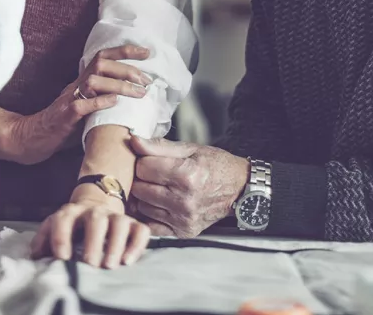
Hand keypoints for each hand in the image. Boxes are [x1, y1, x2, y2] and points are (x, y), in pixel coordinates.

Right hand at [9, 45, 152, 164]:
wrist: (32, 139)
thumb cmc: (62, 126)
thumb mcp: (83, 107)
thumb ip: (101, 100)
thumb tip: (131, 97)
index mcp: (81, 82)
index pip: (103, 57)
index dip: (124, 52)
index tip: (146, 52)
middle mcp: (76, 86)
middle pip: (101, 64)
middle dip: (126, 68)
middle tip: (146, 79)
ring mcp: (69, 100)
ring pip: (93, 82)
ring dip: (118, 85)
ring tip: (138, 92)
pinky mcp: (65, 117)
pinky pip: (81, 105)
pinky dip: (99, 102)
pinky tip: (113, 102)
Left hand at [31, 185, 149, 268]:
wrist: (96, 204)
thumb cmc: (73, 225)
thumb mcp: (54, 227)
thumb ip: (43, 239)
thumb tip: (36, 256)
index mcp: (71, 212)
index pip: (64, 219)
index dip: (61, 237)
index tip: (61, 258)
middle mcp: (94, 211)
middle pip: (95, 220)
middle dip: (93, 242)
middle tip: (90, 264)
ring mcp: (115, 216)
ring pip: (120, 223)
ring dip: (116, 244)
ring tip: (109, 265)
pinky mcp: (133, 223)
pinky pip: (140, 230)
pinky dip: (137, 245)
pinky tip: (128, 261)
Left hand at [128, 137, 247, 237]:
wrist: (239, 189)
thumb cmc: (216, 166)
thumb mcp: (190, 148)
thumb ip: (159, 146)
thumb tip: (133, 141)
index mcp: (187, 175)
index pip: (143, 167)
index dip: (142, 160)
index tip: (149, 159)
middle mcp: (184, 200)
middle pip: (140, 188)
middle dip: (141, 178)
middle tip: (151, 173)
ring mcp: (184, 219)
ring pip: (142, 207)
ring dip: (144, 197)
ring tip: (157, 187)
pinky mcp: (183, 232)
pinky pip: (152, 225)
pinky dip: (150, 214)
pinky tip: (158, 204)